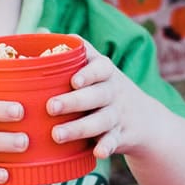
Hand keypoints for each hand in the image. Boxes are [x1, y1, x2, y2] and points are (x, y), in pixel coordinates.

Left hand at [44, 42, 146, 159]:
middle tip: (51, 107)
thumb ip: (70, 51)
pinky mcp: (121, 135)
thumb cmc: (103, 87)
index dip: (88, 73)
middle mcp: (112, 91)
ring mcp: (117, 114)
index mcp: (104, 71)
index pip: (100, 67)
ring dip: (80, 127)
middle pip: (97, 95)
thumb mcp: (94, 67)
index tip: (73, 80)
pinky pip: (115, 141)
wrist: (144, 119)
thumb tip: (40, 31)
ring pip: (101, 120)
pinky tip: (97, 153)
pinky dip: (107, 146)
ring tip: (57, 135)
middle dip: (74, 101)